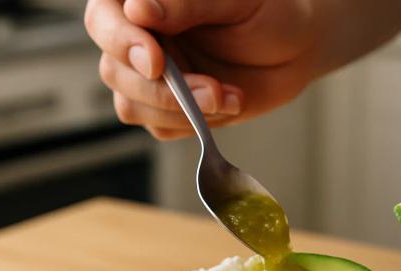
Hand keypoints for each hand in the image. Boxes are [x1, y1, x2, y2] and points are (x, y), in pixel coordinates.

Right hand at [84, 0, 400, 139]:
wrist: (296, 48)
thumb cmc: (268, 11)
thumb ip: (186, 3)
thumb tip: (137, 10)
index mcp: (143, 2)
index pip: (103, 20)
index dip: (122, 42)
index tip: (156, 61)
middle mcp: (138, 38)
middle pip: (114, 70)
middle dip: (161, 89)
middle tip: (211, 89)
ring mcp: (150, 77)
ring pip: (132, 106)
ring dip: (180, 110)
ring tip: (229, 96)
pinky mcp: (169, 110)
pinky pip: (161, 128)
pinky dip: (194, 124)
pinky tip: (229, 103)